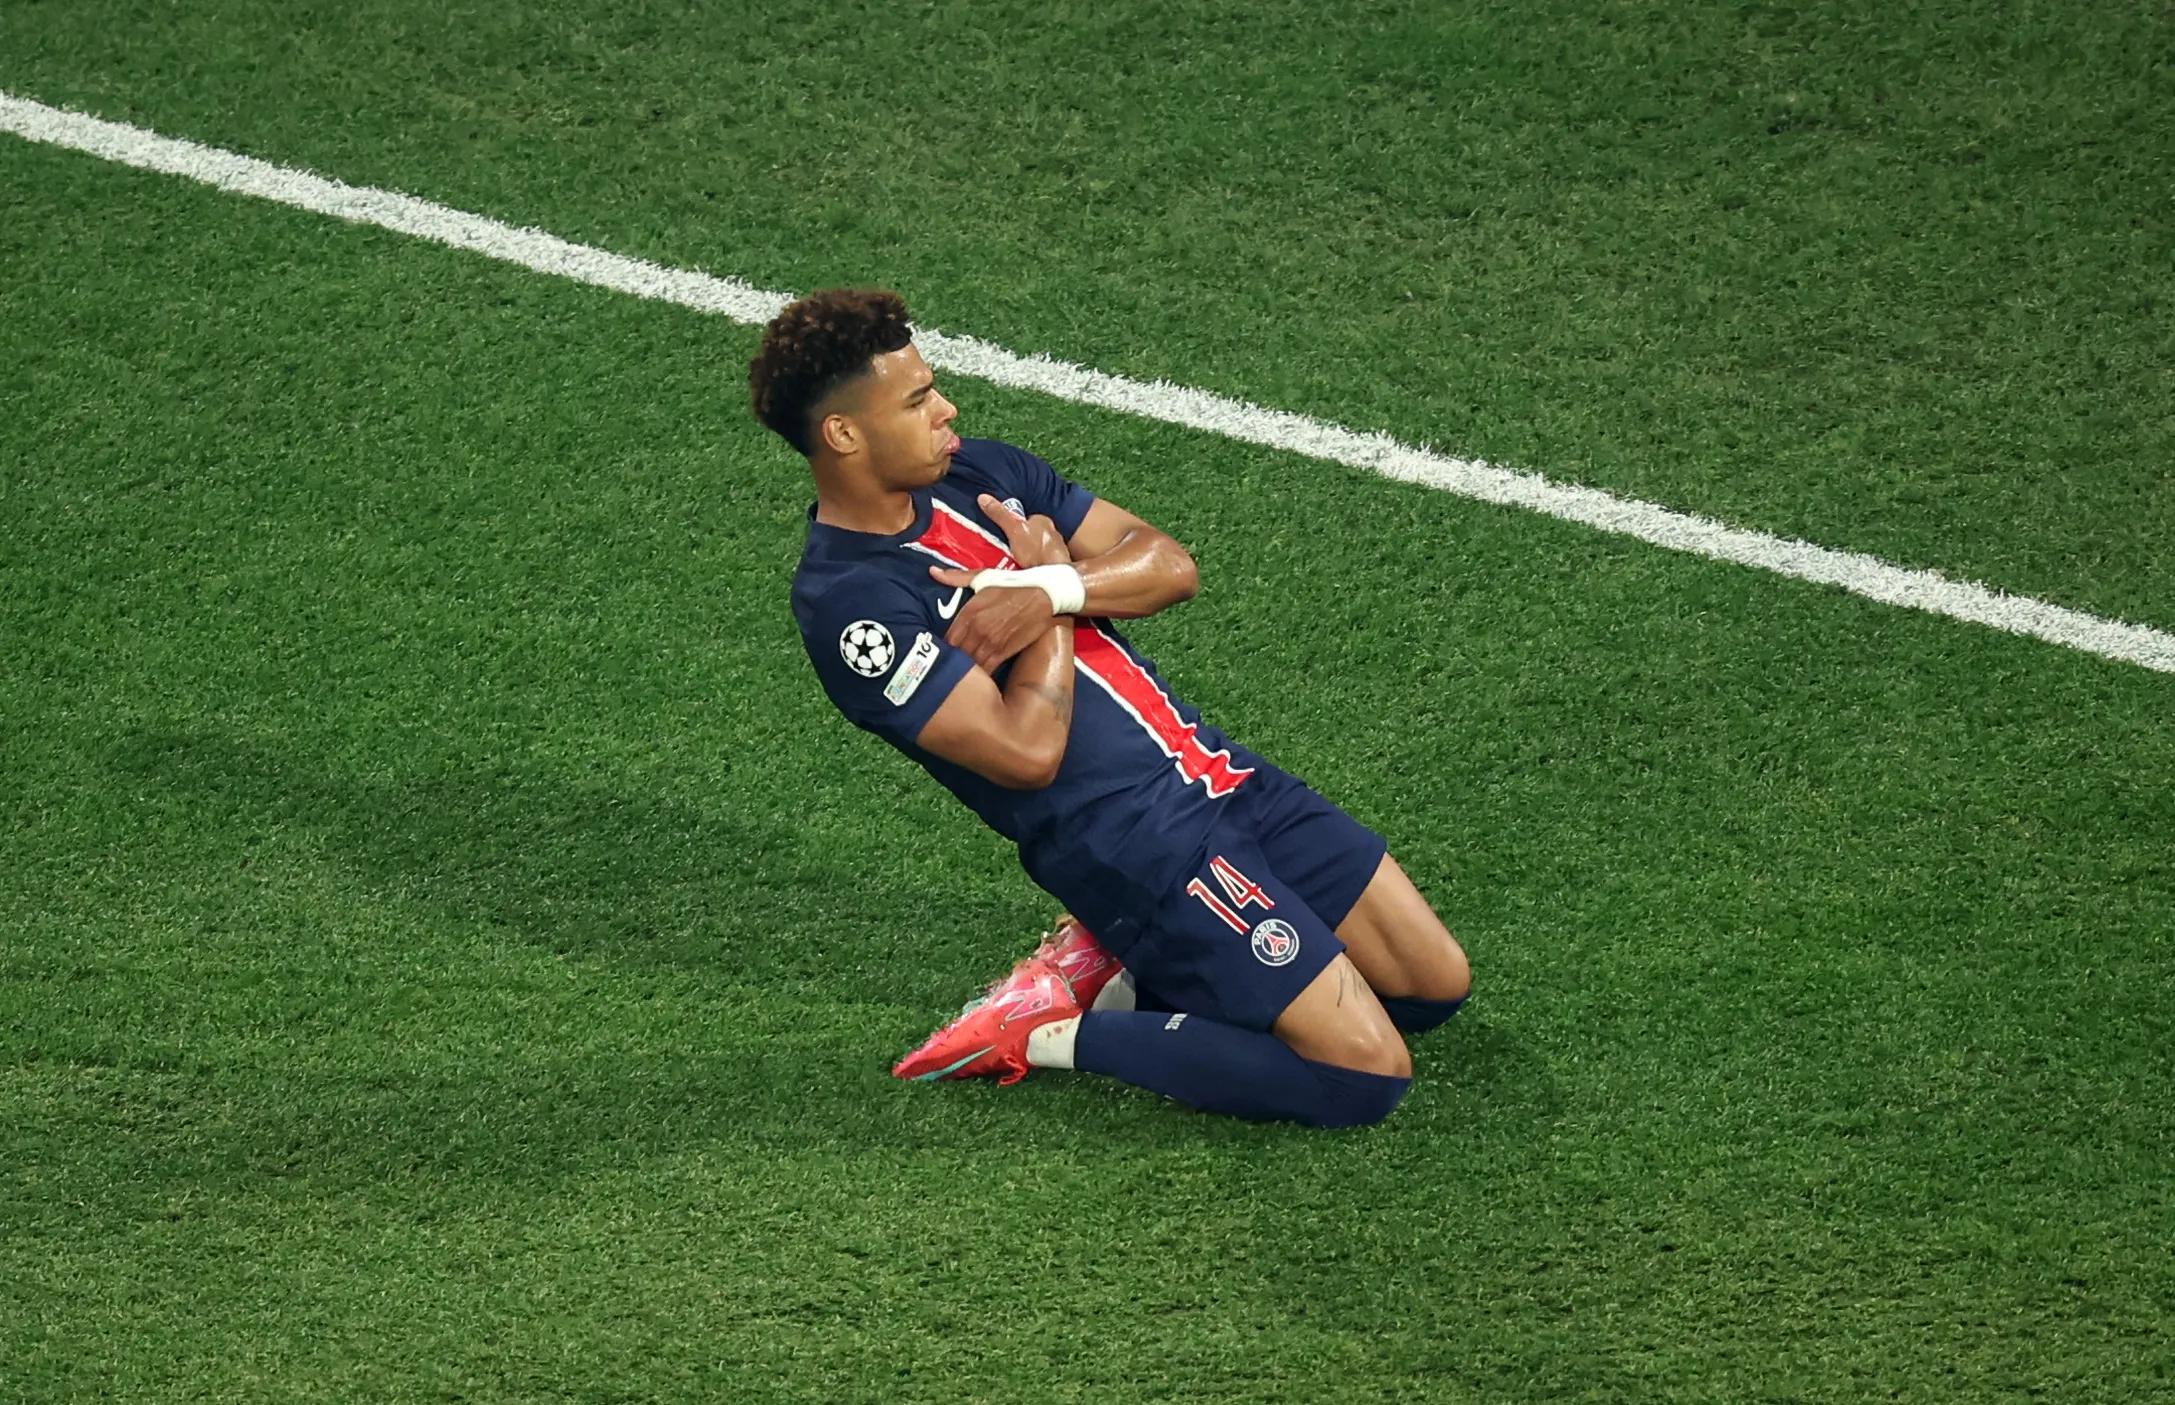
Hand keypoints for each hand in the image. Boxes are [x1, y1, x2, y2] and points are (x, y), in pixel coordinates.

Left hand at [939, 585, 1056, 674]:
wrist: (1045, 595)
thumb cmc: (1013, 584)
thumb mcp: (984, 577)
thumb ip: (956, 578)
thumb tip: (932, 571)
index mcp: (969, 611)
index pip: (946, 638)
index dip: (941, 647)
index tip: (939, 650)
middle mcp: (977, 629)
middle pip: (955, 654)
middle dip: (950, 660)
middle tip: (946, 666)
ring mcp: (991, 642)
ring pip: (969, 665)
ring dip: (964, 671)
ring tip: (959, 675)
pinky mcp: (1005, 652)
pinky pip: (986, 670)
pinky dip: (980, 676)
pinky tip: (976, 679)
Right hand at [982, 494, 1071, 566]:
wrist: (1053, 578)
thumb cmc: (1038, 551)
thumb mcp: (1014, 530)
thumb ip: (1000, 514)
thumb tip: (984, 498)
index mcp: (1043, 521)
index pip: (1026, 518)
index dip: (1013, 525)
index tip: (1004, 532)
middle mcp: (1051, 534)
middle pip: (1030, 535)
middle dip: (1018, 541)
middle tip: (1005, 549)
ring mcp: (1054, 551)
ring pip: (1035, 550)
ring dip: (1024, 555)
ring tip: (1011, 562)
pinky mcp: (1054, 566)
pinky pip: (1039, 563)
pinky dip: (1030, 566)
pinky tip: (1022, 571)